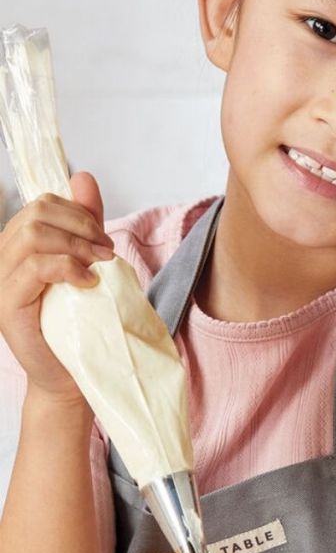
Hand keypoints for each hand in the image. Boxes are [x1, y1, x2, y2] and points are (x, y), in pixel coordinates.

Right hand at [0, 172, 113, 401]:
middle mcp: (1, 259)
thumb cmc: (80, 324)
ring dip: (78, 246)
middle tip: (107, 253)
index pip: (41, 204)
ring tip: (101, 266)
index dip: (78, 213)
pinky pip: (36, 267)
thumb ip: (83, 224)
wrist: (71, 375)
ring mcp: (0, 281)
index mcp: (17, 246)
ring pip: (34, 235)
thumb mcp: (86, 264)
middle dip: (81, 226)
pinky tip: (89, 283)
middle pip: (37, 212)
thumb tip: (83, 177)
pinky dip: (69, 268)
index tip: (104, 239)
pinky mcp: (8, 305)